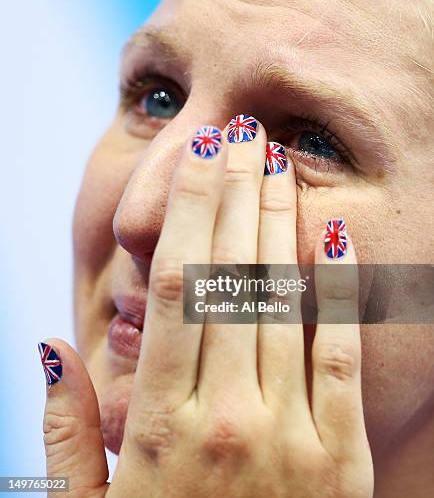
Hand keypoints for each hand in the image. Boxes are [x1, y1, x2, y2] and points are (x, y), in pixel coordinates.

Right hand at [40, 118, 373, 496]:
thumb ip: (68, 431)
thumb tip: (50, 344)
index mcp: (162, 427)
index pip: (178, 286)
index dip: (188, 211)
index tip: (198, 157)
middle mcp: (229, 420)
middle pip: (232, 277)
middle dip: (235, 194)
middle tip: (241, 132)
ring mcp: (294, 440)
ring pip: (285, 303)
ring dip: (281, 224)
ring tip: (277, 162)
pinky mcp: (344, 462)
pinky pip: (342, 358)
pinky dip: (342, 293)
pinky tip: (336, 237)